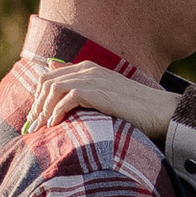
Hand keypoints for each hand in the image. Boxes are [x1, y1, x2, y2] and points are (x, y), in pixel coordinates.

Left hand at [30, 60, 177, 141]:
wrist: (161, 111)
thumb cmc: (136, 109)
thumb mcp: (105, 97)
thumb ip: (84, 92)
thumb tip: (61, 97)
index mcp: (88, 68)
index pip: (50, 76)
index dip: (38, 97)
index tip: (36, 118)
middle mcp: (88, 69)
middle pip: (46, 81)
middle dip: (37, 104)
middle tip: (34, 126)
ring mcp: (93, 79)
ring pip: (53, 88)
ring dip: (44, 109)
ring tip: (43, 128)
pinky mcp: (98, 92)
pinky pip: (67, 97)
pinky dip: (57, 111)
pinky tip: (55, 125)